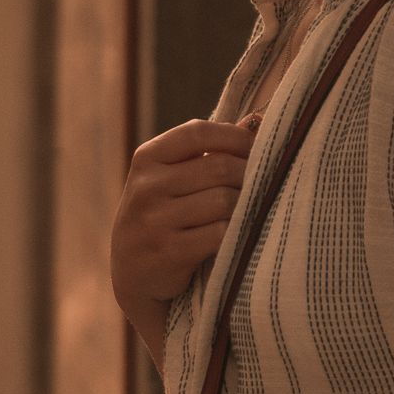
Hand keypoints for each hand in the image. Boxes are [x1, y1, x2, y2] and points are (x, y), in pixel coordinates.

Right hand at [111, 117, 258, 319]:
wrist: (133, 274)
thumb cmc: (163, 216)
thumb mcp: (170, 178)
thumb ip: (207, 151)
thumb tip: (258, 119)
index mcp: (147, 158)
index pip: (198, 132)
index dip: (235, 137)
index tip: (256, 149)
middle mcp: (146, 186)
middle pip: (219, 167)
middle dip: (248, 176)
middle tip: (261, 187)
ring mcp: (154, 221)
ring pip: (224, 201)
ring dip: (244, 207)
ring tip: (248, 211)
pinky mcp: (168, 252)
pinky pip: (220, 233)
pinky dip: (236, 233)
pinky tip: (236, 235)